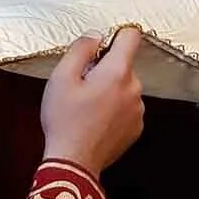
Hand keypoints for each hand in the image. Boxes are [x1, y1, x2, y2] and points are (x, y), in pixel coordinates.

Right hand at [40, 29, 145, 173]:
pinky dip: (114, 109)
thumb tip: (95, 36)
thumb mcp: (61, 77)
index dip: (116, 35)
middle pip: (124, 64)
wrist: (73, 162)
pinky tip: (95, 120)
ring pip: (125, 87)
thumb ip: (81, 49)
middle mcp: (134, 89)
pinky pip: (127, 107)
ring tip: (87, 106)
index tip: (102, 46)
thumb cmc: (65, 121)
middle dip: (105, 69)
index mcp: (117, 72)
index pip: (132, 36)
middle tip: (83, 86)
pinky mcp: (136, 128)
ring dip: (111, 90)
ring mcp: (137, 110)